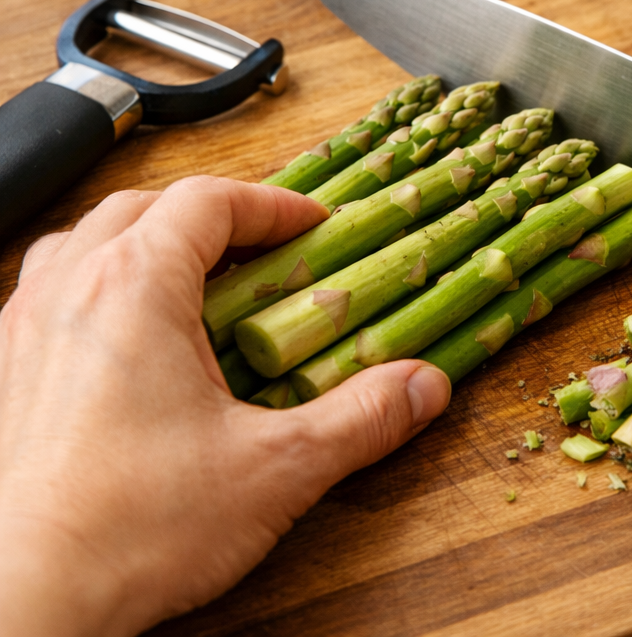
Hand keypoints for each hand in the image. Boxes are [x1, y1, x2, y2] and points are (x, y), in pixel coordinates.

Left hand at [0, 177, 450, 636]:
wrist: (20, 607)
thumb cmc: (128, 531)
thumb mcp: (276, 468)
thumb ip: (361, 418)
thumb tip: (423, 387)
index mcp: (134, 285)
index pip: (208, 201)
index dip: (271, 205)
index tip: (312, 225)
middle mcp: (69, 290)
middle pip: (144, 207)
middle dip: (212, 217)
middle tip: (263, 252)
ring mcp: (21, 330)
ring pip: (82, 240)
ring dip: (143, 240)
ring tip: (190, 279)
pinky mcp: (2, 373)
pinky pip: (46, 292)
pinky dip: (96, 285)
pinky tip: (125, 337)